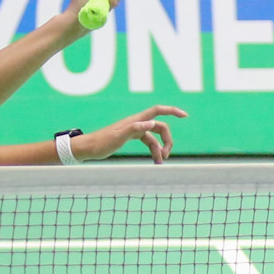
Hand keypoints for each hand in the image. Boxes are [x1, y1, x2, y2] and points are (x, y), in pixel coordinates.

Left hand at [70, 105, 187, 162]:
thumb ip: (134, 129)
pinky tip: (154, 162)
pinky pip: (148, 142)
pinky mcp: (130, 137)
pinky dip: (153, 150)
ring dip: (160, 148)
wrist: (87, 148)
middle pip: (160, 126)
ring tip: (160, 163)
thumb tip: (151, 123)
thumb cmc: (100, 143)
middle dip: (167, 139)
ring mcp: (134, 130)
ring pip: (154, 137)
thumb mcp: (117, 138)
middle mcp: (136, 123)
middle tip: (166, 155)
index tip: (185, 115)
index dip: (172, 111)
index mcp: (134, 121)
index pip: (157, 111)